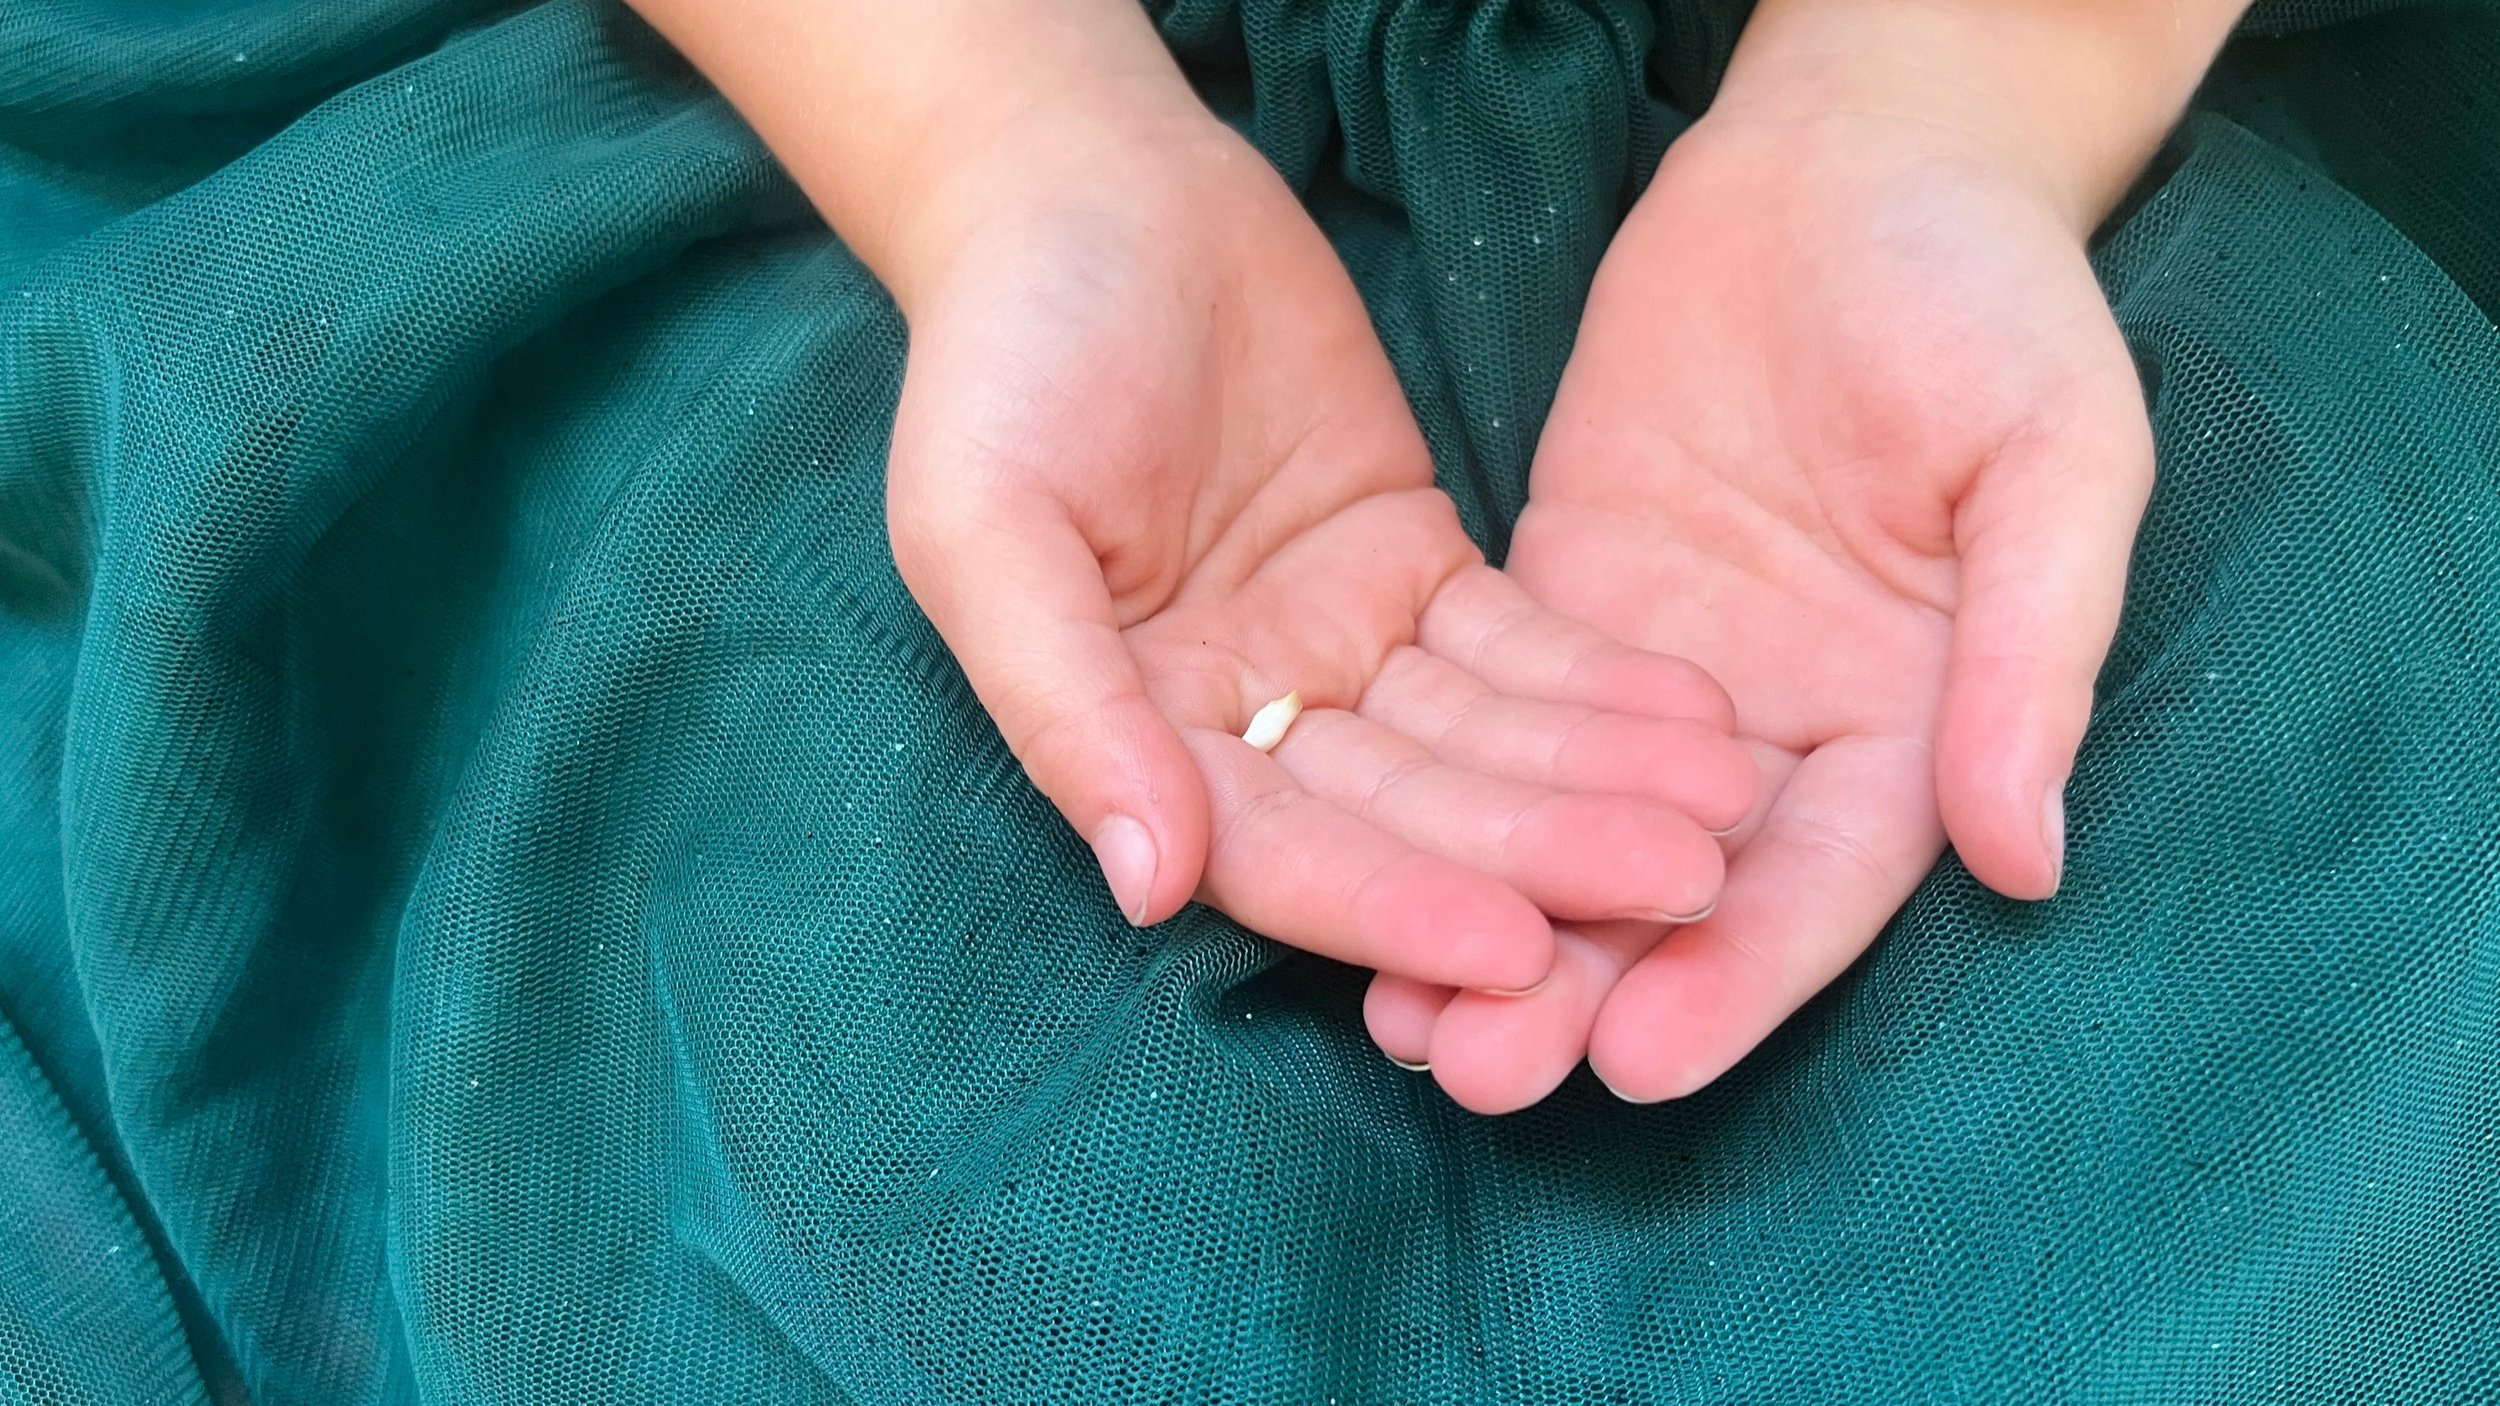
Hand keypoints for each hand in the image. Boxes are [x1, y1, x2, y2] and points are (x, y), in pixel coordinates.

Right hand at [887, 117, 1757, 989]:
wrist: (1088, 194)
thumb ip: (1066, 708)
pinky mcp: (1412, 566)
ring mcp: (1338, 648)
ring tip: (1735, 801)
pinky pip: (1519, 643)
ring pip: (1483, 740)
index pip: (1278, 855)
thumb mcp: (986, 529)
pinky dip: (1602, 682)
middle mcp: (1244, 722)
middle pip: (1408, 815)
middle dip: (1543, 852)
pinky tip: (1702, 714)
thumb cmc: (1006, 358)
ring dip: (1601, 777)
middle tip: (1688, 883)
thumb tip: (1147, 885)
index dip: (1393, 908)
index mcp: (1136, 738)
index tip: (1519, 949)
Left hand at [1366, 105, 2155, 1108]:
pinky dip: (1434, 796)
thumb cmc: (1989, 296)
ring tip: (1398, 1024)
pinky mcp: (1562, 596)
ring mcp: (1662, 673)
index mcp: (1912, 724)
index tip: (1641, 1065)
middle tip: (1477, 1073)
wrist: (1857, 159)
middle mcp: (1779, 730)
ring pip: (1567, 827)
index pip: (1821, 887)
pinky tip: (1356, 866)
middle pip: (1676, 891)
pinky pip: (1492, 715)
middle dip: (1582, 985)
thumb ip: (2028, 656)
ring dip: (1487, 922)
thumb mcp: (2052, 462)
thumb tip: (2021, 860)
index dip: (1737, 978)